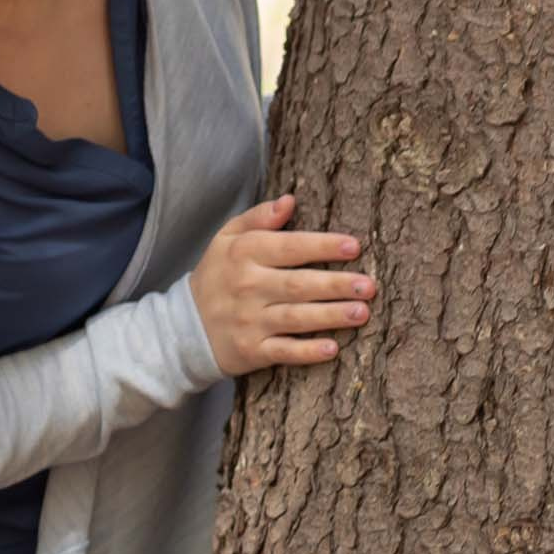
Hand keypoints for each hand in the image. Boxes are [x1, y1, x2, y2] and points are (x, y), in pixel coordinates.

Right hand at [192, 194, 376, 376]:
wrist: (184, 326)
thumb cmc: (217, 275)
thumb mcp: (227, 238)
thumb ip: (258, 217)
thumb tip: (289, 201)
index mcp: (244, 254)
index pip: (289, 247)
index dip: (323, 246)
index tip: (354, 247)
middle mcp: (248, 287)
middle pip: (299, 284)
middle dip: (336, 285)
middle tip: (369, 285)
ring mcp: (249, 321)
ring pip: (296, 318)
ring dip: (331, 316)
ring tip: (362, 312)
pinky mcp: (252, 351)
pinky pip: (283, 352)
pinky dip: (307, 352)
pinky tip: (332, 348)